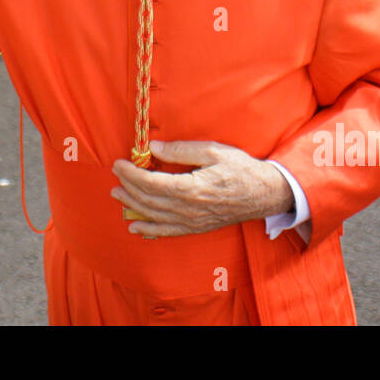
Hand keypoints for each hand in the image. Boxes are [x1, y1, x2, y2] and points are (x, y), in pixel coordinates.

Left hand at [110, 140, 293, 237]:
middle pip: (149, 200)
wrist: (264, 194)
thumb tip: (153, 148)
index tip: (118, 163)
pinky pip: (167, 231)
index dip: (131, 174)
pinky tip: (136, 227)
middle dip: (128, 187)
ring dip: (133, 206)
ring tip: (118, 195)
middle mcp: (188, 209)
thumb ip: (181, 151)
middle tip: (115, 175)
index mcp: (191, 188)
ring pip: (154, 216)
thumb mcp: (213, 151)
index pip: (151, 183)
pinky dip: (149, 230)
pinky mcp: (196, 228)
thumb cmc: (240, 169)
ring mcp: (192, 222)